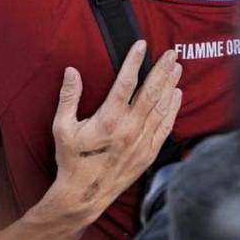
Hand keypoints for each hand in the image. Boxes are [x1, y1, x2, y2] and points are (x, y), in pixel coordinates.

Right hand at [46, 40, 182, 221]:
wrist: (84, 195)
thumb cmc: (71, 160)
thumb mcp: (62, 128)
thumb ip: (68, 97)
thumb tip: (71, 71)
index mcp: (109, 119)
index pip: (126, 83)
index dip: (135, 61)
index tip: (142, 44)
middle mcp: (129, 129)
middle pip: (151, 92)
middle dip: (162, 69)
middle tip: (172, 52)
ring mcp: (142, 142)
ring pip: (161, 107)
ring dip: (171, 85)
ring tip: (177, 67)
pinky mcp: (149, 154)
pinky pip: (165, 127)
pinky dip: (172, 109)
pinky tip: (177, 95)